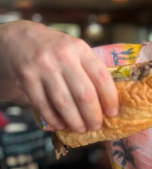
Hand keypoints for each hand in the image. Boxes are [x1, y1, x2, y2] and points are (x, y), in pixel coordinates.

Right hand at [0, 21, 118, 131]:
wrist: (21, 39)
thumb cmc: (57, 50)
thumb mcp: (76, 50)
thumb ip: (90, 69)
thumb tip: (108, 102)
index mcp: (80, 49)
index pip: (101, 77)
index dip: (110, 98)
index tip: (113, 112)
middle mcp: (63, 57)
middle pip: (84, 94)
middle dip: (93, 115)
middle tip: (97, 126)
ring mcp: (44, 68)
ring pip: (64, 103)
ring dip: (75, 121)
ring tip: (81, 128)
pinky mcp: (27, 78)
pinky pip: (43, 105)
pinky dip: (54, 119)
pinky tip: (61, 125)